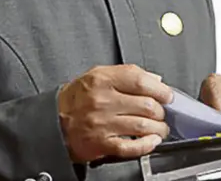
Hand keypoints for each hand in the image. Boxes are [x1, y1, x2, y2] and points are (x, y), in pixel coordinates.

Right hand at [57, 64, 173, 162]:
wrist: (53, 122)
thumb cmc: (76, 98)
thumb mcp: (97, 75)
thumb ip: (126, 73)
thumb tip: (154, 79)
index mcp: (102, 80)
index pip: (140, 81)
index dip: (160, 89)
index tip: (167, 95)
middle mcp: (102, 101)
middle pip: (146, 105)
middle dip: (161, 111)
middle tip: (163, 112)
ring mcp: (102, 124)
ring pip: (143, 126)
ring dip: (159, 128)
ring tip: (160, 127)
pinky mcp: (102, 144)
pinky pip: (131, 147)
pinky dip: (147, 145)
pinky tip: (151, 141)